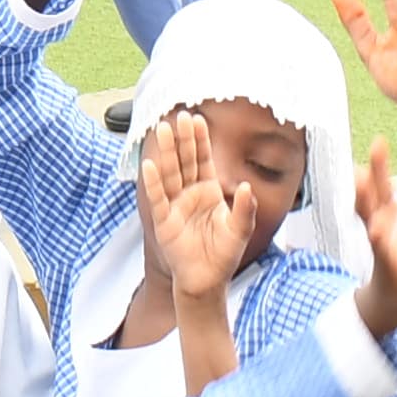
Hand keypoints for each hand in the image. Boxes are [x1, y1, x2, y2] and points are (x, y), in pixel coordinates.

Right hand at [134, 110, 247, 306]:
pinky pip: (158, 198)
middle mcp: (190, 194)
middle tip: (178, 115)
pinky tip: (150, 164)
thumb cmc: (223, 255)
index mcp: (209, 191)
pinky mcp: (165, 221)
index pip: (203, 159)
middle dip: (182, 139)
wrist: (206, 281)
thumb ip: (244, 208)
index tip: (197, 118)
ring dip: (166, 152)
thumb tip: (246, 187)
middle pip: (185, 160)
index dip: (200, 140)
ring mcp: (175, 205)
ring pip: (170, 173)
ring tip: (161, 129)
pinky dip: (154, 182)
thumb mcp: (240, 230)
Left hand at [346, 136, 396, 335]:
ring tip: (378, 142)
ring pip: (387, 192)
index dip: (378, 237)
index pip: (380, 246)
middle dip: (366, 189)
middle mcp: (387, 235)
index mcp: (387, 259)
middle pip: (372, 210)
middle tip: (359, 169)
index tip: (376, 228)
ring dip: (381, 169)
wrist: (396, 297)